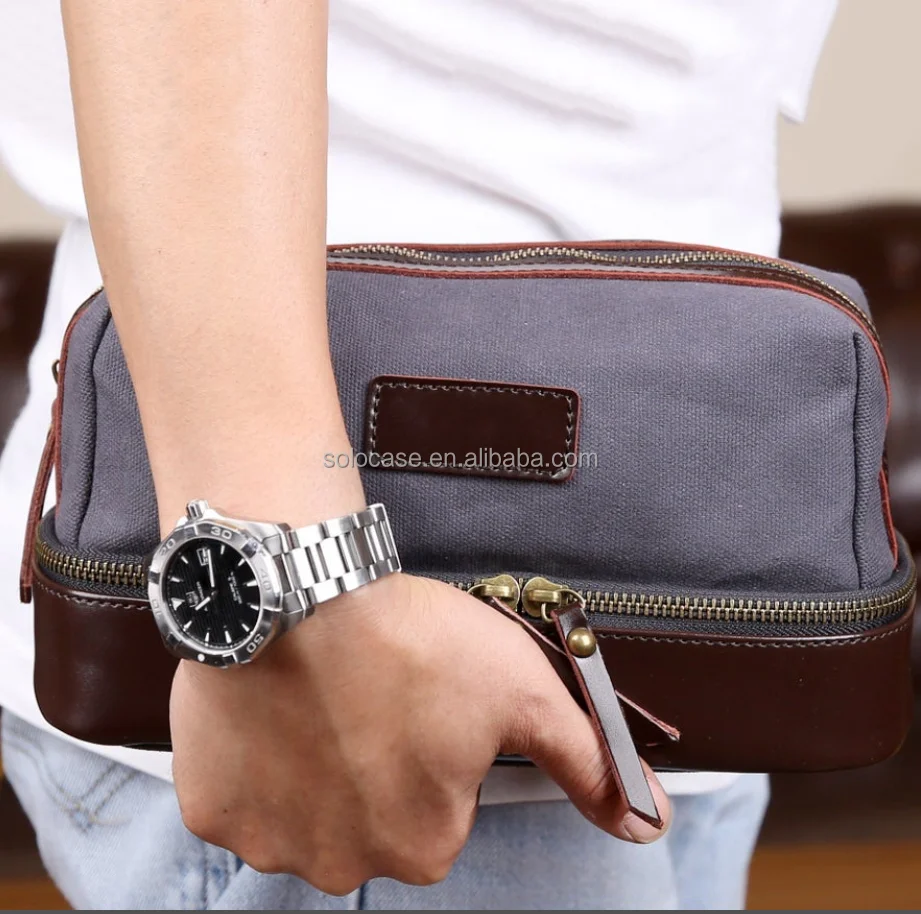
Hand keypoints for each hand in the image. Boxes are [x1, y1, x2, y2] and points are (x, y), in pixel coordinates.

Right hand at [170, 573, 670, 893]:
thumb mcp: (523, 693)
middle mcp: (343, 863)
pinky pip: (240, 794)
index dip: (428, 749)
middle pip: (366, 816)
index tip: (414, 702)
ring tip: (320, 693)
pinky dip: (255, 757)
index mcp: (423, 845)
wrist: (299, 589)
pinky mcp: (211, 807)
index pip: (437, 811)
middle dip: (370, 762)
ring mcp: (270, 841)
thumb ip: (589, 764)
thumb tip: (650, 822)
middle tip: (367, 693)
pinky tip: (275, 709)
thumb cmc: (410, 640)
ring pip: (303, 808)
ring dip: (310, 761)